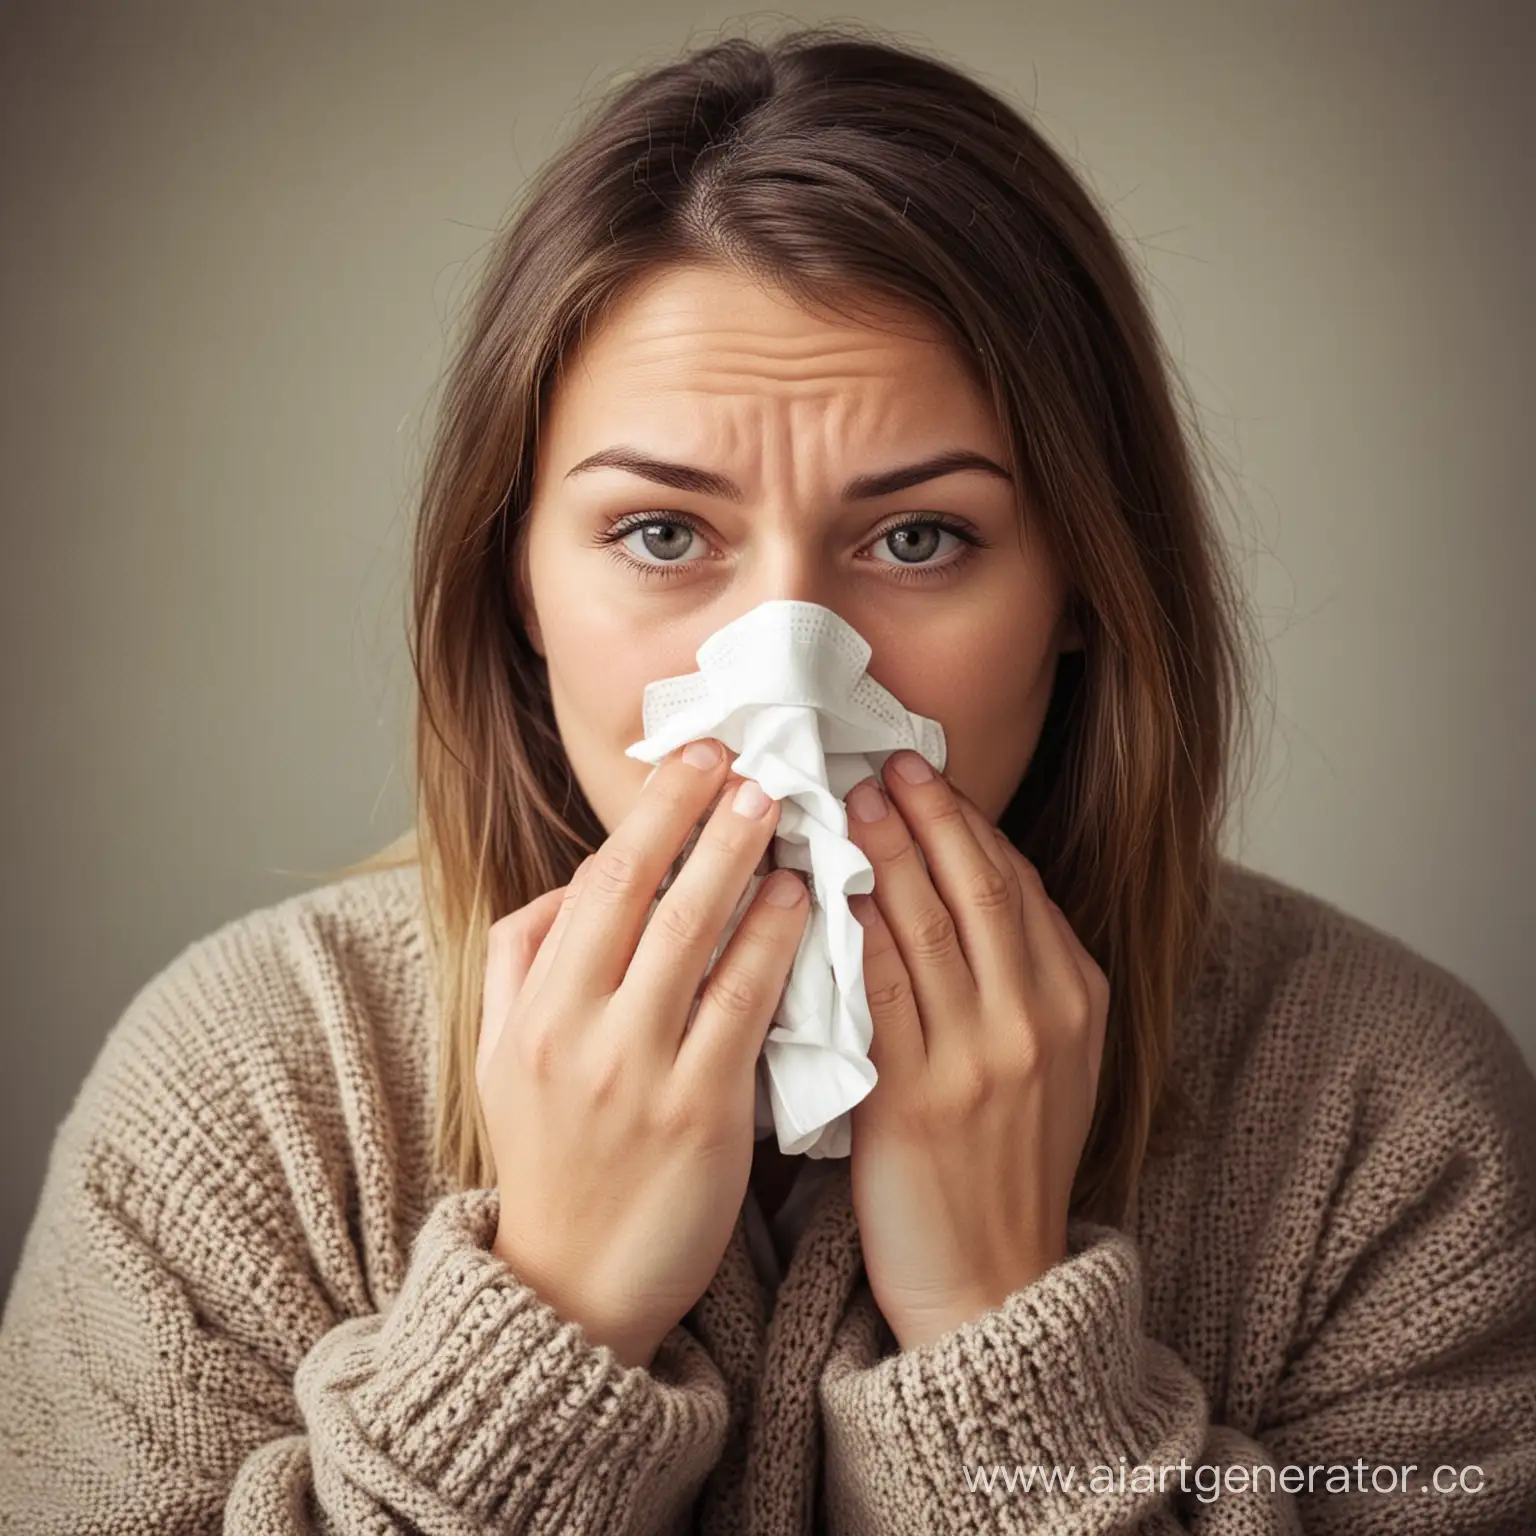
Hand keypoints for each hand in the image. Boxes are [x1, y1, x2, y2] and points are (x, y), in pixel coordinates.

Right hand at [476, 738, 809, 1367]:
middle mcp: (577, 1029)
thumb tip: (573, 884)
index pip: (590, 885)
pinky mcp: (702, 1112)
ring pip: (696, 935)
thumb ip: (518, 963)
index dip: (646, 817)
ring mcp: (638, 1070)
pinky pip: (744, 1004)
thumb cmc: (548, 1161)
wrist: (572, 1290)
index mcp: (531, 1009)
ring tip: (779, 807)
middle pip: (641, 891)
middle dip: (694, 811)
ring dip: (741, 859)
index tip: (690, 763)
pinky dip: (773, 942)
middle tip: (744, 757)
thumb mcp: (496, 1059)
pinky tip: (801, 902)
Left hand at [842, 750, 1109, 1351]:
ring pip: (923, 922)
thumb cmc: (1006, 1164)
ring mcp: (981, 1056)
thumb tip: (958, 885)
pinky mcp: (917, 1096)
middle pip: (974, 883)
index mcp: (1076, 999)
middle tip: (876, 761)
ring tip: (842, 800)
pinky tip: (816, 889)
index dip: (964, 820)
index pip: (1015, 881)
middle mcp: (1038, 1016)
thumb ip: (1021, 976)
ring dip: (880, 852)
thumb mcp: (1052, 1062)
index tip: (919, 774)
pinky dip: (848, 929)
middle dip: (923, 813)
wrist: (993, 1283)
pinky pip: (876, 989)